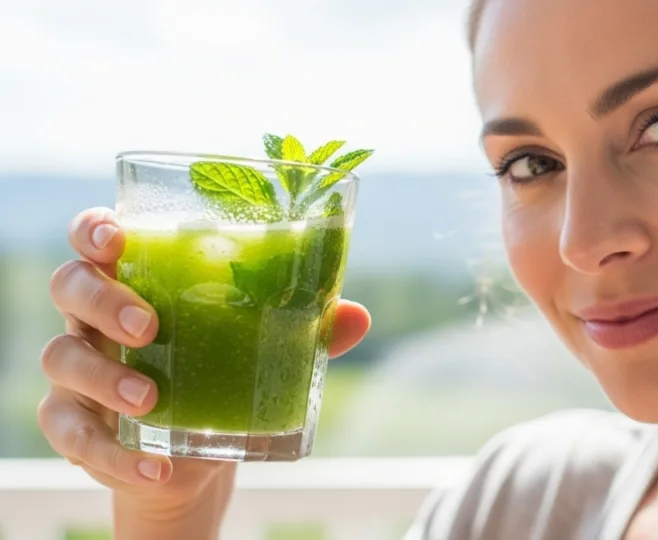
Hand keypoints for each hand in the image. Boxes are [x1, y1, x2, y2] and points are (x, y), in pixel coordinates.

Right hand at [37, 207, 370, 505]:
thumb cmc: (221, 373)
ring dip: (106, 378)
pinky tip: (158, 466)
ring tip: (151, 398)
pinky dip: (115, 455)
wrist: (194, 454)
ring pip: (61, 358)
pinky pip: (73, 436)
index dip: (93, 228)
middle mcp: (94, 318)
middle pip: (71, 287)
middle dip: (104, 300)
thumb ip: (306, 328)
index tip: (114, 236)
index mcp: (137, 279)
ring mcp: (78, 372)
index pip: (95, 237)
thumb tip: (356, 316)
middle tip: (150, 326)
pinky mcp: (75, 427)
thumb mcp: (262, 347)